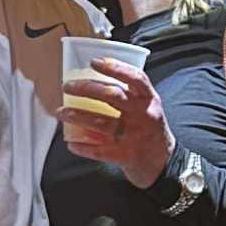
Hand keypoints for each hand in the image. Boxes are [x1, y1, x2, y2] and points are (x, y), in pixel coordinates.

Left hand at [65, 58, 174, 188]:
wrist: (164, 163)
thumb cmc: (150, 130)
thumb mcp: (148, 108)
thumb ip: (129, 95)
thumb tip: (94, 80)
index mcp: (149, 100)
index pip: (135, 78)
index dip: (115, 67)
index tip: (94, 62)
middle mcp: (143, 115)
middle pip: (113, 95)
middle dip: (86, 88)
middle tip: (67, 87)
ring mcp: (134, 136)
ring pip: (101, 122)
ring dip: (77, 115)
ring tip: (61, 112)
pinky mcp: (125, 156)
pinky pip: (99, 150)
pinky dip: (82, 146)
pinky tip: (71, 142)